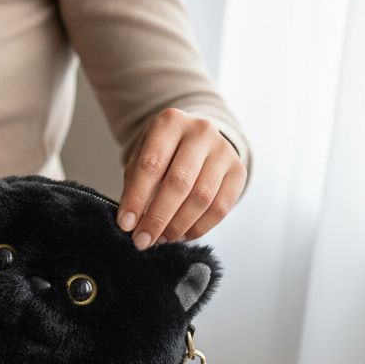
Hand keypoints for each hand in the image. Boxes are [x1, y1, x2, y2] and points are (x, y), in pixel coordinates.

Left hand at [117, 108, 246, 247]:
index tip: (126, 225)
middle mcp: (201, 131)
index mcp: (170, 122)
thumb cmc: (163, 154)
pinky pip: (220, 208)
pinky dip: (199, 228)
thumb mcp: (142, 158)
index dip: (136, 198)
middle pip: (179, 182)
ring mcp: (223, 150)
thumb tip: (132, 223)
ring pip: (201, 198)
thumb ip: (135, 186)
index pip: (151, 165)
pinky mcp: (238, 171)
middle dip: (158, 217)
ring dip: (178, 226)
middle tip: (143, 241)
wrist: (198, 141)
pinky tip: (182, 235)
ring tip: (162, 239)